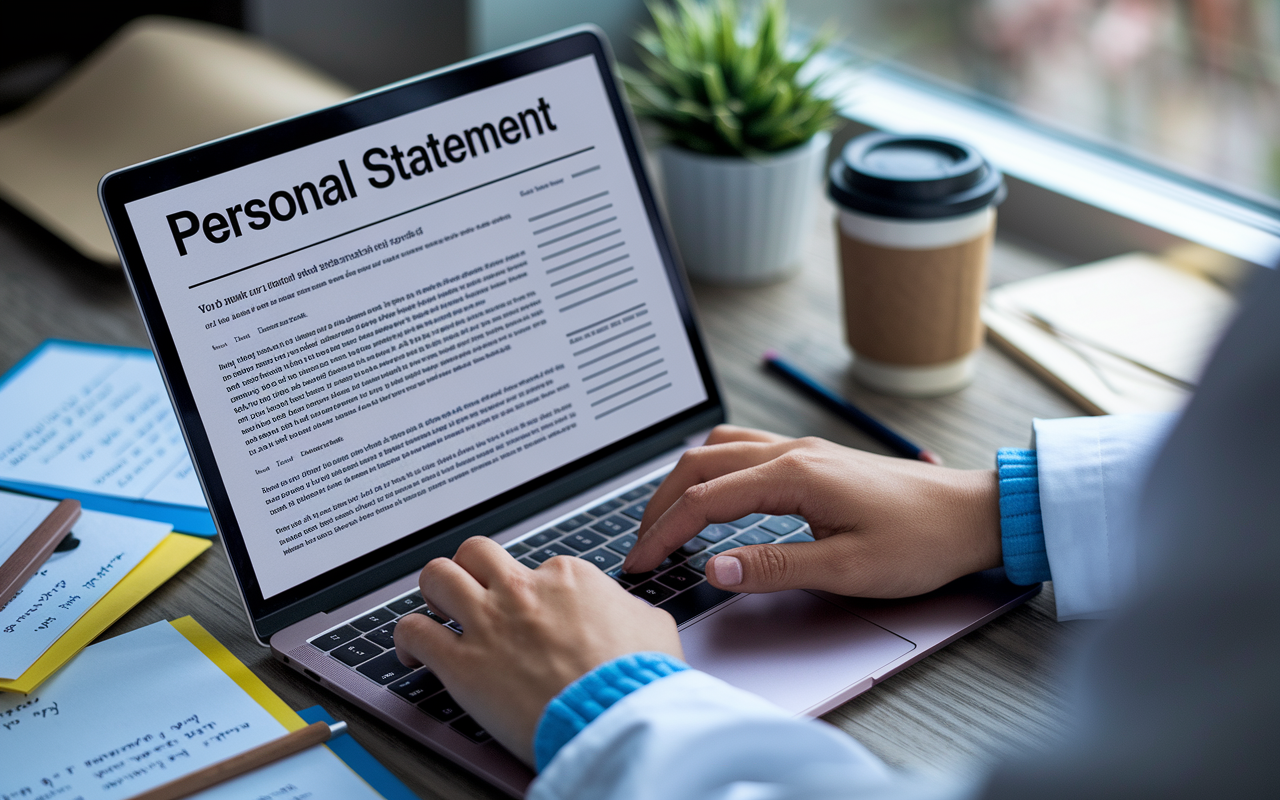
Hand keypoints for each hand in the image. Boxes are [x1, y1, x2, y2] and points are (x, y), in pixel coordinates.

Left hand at [394, 537, 682, 765]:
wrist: (617, 716)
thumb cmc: (639, 677)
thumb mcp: (652, 625)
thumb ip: (627, 608)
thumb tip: (625, 610)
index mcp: (567, 576)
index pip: (536, 566)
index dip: (532, 590)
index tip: (531, 612)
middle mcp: (522, 589)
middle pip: (476, 554)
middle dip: (471, 570)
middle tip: (471, 592)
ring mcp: (488, 622)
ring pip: (437, 576)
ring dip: (433, 592)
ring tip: (435, 610)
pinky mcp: (461, 663)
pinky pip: (413, 631)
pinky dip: (406, 639)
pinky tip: (411, 654)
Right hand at [623, 425, 1001, 597]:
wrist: (972, 514)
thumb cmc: (920, 541)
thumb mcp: (846, 568)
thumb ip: (773, 567)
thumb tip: (714, 568)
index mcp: (793, 475)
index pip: (704, 501)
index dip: (663, 533)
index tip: (640, 564)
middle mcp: (791, 452)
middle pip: (699, 465)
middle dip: (660, 505)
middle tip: (640, 546)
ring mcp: (802, 449)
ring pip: (718, 449)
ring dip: (683, 482)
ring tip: (665, 520)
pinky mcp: (814, 458)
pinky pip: (744, 449)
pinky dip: (712, 469)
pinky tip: (713, 495)